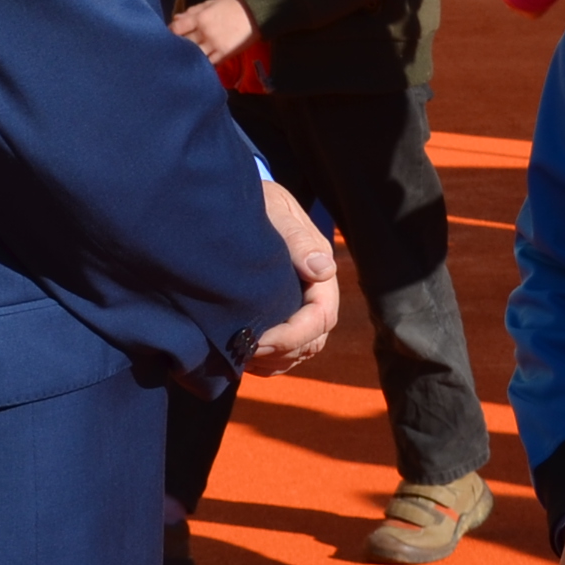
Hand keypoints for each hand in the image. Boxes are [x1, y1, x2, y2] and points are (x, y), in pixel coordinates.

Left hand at [169, 0, 254, 63]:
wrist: (254, 16)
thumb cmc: (231, 7)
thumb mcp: (210, 4)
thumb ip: (192, 10)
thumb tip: (175, 18)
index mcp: (200, 18)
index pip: (177, 28)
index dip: (171, 32)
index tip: (171, 34)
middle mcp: (204, 33)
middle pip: (183, 43)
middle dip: (178, 45)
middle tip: (175, 47)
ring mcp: (213, 45)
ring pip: (194, 55)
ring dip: (189, 56)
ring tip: (186, 57)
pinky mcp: (223, 54)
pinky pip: (208, 63)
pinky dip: (202, 63)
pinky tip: (199, 64)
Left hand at [242, 180, 337, 374]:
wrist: (245, 202)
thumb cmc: (261, 202)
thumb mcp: (277, 210)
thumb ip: (297, 239)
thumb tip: (323, 269)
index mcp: (318, 268)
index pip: (320, 315)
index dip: (293, 335)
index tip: (259, 340)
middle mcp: (314, 291)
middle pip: (313, 340)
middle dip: (281, 353)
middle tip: (242, 353)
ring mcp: (300, 305)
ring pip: (301, 351)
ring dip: (275, 361)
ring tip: (241, 360)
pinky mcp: (283, 314)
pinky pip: (286, 353)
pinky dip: (270, 363)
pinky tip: (245, 360)